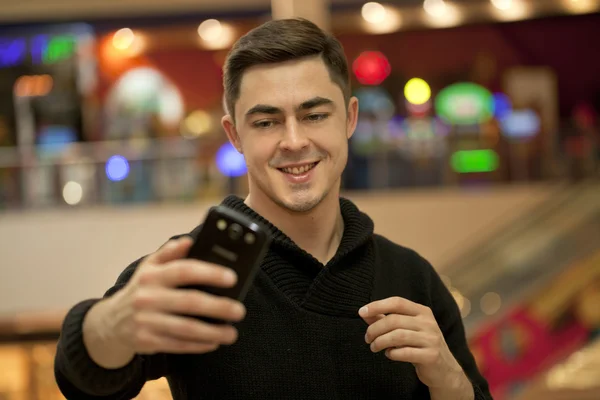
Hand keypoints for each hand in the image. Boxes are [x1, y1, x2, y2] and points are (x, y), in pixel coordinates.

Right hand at [96, 237, 245, 356]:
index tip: (232, 278)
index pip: (184, 270)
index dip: (210, 273)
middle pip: (190, 302)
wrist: (110, 322)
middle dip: (218, 307)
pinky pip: (178, 345)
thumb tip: (188, 241)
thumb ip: (169, 252)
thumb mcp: (150, 266)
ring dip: (212, 332)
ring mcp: (146, 321)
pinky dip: (198, 345)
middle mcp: (148, 297)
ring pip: (186, 328)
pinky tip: (214, 343)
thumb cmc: (141, 288)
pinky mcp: (146, 341)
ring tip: (232, 333)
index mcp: (152, 275)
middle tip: (240, 311)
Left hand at [359, 297, 466, 390]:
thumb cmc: (419, 345)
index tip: (361, 312)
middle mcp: (428, 322)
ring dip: (380, 342)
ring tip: (374, 347)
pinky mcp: (431, 355)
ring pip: (397, 336)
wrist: (443, 370)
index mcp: (422, 311)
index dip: (377, 305)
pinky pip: (404, 352)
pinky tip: (389, 354)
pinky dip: (392, 353)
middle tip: (367, 338)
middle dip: (375, 329)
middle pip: (394, 320)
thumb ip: (385, 319)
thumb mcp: (405, 329)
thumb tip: (364, 313)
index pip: (397, 302)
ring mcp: (431, 339)